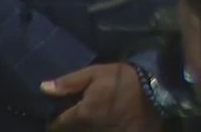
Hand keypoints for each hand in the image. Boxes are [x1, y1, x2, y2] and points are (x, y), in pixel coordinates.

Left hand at [42, 63, 160, 131]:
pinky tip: (104, 123)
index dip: (54, 121)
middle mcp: (91, 128)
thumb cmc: (123, 79)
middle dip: (70, 127)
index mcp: (82, 113)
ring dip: (84, 128)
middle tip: (73, 118)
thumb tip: (43, 88)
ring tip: (89, 120)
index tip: (53, 117)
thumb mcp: (96, 73)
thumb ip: (69, 82)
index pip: (59, 124)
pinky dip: (101, 129)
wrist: (157, 90)